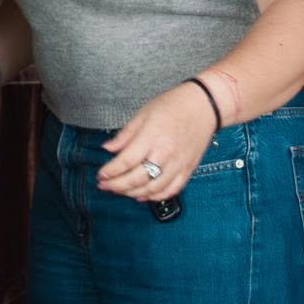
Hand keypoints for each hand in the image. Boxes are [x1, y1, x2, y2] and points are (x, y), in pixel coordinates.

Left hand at [96, 82, 218, 200]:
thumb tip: (107, 148)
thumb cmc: (172, 106)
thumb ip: (125, 134)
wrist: (203, 106)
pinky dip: (155, 197)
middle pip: (137, 179)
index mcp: (151, 137)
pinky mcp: (188, 170)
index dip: (111, 171)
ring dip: (133, 193)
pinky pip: (171, 190)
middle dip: (117, 185)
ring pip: (153, 189)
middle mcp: (165, 153)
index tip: (100, 175)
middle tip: (104, 185)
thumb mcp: (143, 114)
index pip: (126, 161)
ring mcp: (178, 164)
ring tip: (119, 190)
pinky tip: (142, 195)